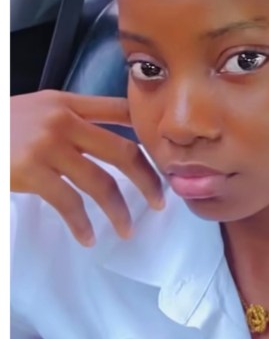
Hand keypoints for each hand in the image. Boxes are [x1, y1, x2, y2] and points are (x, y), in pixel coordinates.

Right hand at [11, 91, 164, 245]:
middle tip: (162, 201)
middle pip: (124, 151)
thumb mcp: (32, 110)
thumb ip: (65, 119)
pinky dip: (82, 223)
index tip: (167, 156)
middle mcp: (63, 120)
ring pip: (101, 182)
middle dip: (149, 179)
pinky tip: (88, 237)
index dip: (147, 132)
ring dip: (119, 210)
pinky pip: (69, 202)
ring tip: (127, 229)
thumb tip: (98, 144)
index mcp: (65, 102)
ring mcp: (47, 145)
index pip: (121, 110)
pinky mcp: (30, 170)